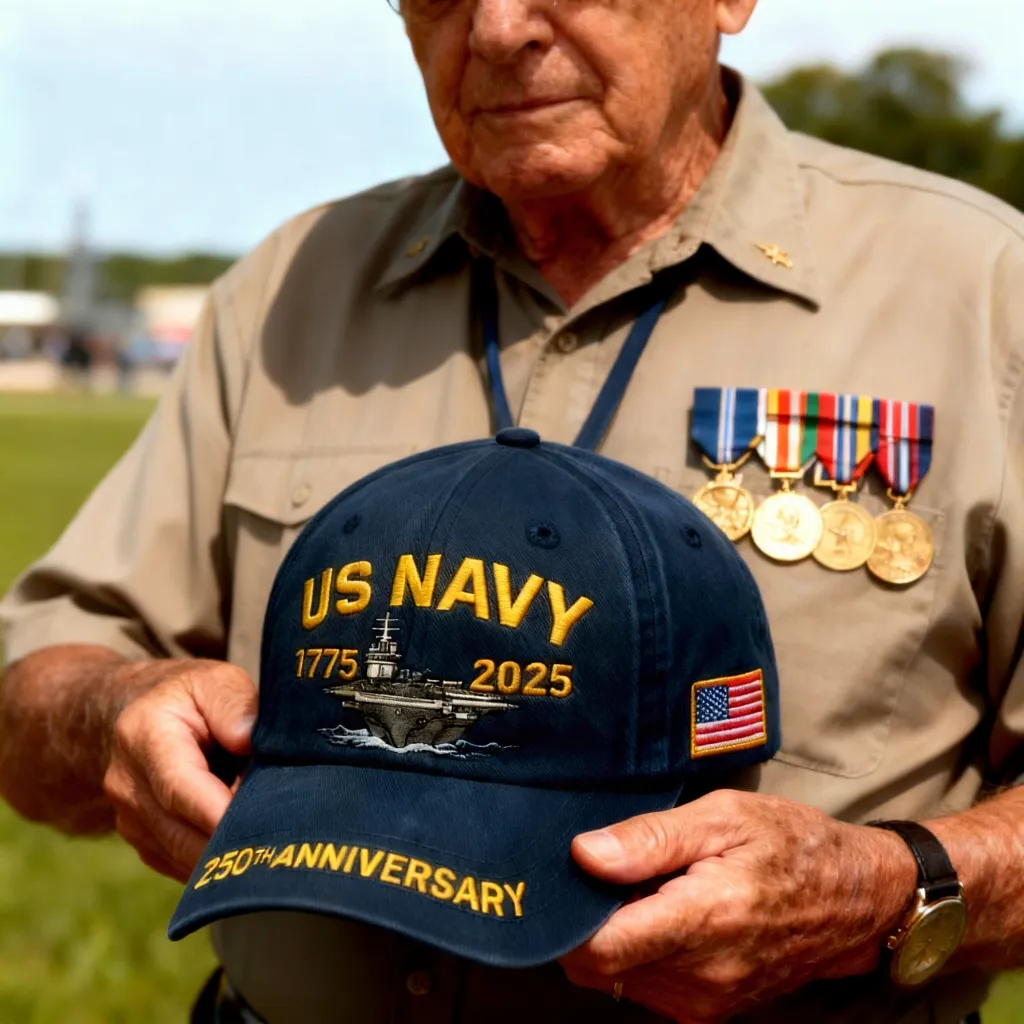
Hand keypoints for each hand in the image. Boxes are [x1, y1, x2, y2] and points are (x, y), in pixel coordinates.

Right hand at [102, 660, 257, 881]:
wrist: (141, 716)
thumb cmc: (190, 697)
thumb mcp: (215, 681)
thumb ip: (234, 705)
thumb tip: (248, 741)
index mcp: (143, 736)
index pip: (181, 787)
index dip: (222, 813)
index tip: (263, 825)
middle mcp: (128, 785)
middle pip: (183, 833)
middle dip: (236, 840)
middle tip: (286, 838)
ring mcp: (130, 822)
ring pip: (186, 857)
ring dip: (229, 852)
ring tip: (271, 832)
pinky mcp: (146, 845)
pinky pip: (186, 867)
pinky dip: (218, 861)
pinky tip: (247, 840)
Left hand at [560, 791, 916, 1022]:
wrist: (855, 898)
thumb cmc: (791, 844)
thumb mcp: (722, 817)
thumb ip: (650, 839)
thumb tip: (584, 854)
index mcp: (705, 920)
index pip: (602, 948)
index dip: (564, 919)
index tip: (557, 882)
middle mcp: (703, 976)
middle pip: (599, 967)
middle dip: (586, 922)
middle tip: (606, 871)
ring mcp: (707, 1001)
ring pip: (616, 980)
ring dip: (612, 938)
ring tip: (645, 888)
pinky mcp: (708, 1010)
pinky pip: (644, 987)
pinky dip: (637, 953)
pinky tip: (660, 913)